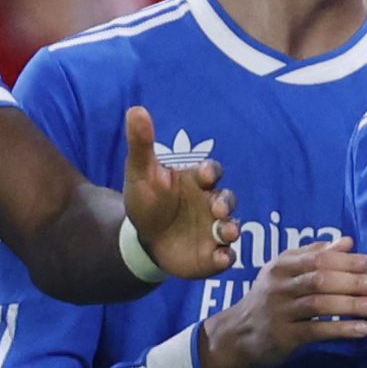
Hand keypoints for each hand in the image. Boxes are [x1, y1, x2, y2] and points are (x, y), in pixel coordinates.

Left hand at [120, 105, 236, 279]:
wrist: (143, 239)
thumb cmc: (147, 200)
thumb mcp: (140, 172)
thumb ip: (141, 143)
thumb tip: (135, 109)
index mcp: (197, 181)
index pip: (211, 172)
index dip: (210, 173)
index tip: (205, 175)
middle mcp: (211, 204)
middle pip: (227, 199)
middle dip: (225, 202)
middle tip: (217, 207)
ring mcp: (214, 230)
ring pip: (231, 227)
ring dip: (232, 229)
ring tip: (227, 232)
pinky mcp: (212, 254)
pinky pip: (225, 255)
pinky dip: (226, 257)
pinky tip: (220, 258)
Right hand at [197, 236, 366, 367]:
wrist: (238, 335)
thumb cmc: (271, 300)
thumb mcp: (287, 272)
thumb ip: (315, 255)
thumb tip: (347, 242)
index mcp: (283, 265)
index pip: (320, 258)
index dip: (350, 261)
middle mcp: (279, 285)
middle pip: (321, 279)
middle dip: (355, 282)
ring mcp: (279, 311)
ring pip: (319, 304)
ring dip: (352, 305)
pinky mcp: (283, 336)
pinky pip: (315, 331)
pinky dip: (340, 329)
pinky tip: (363, 329)